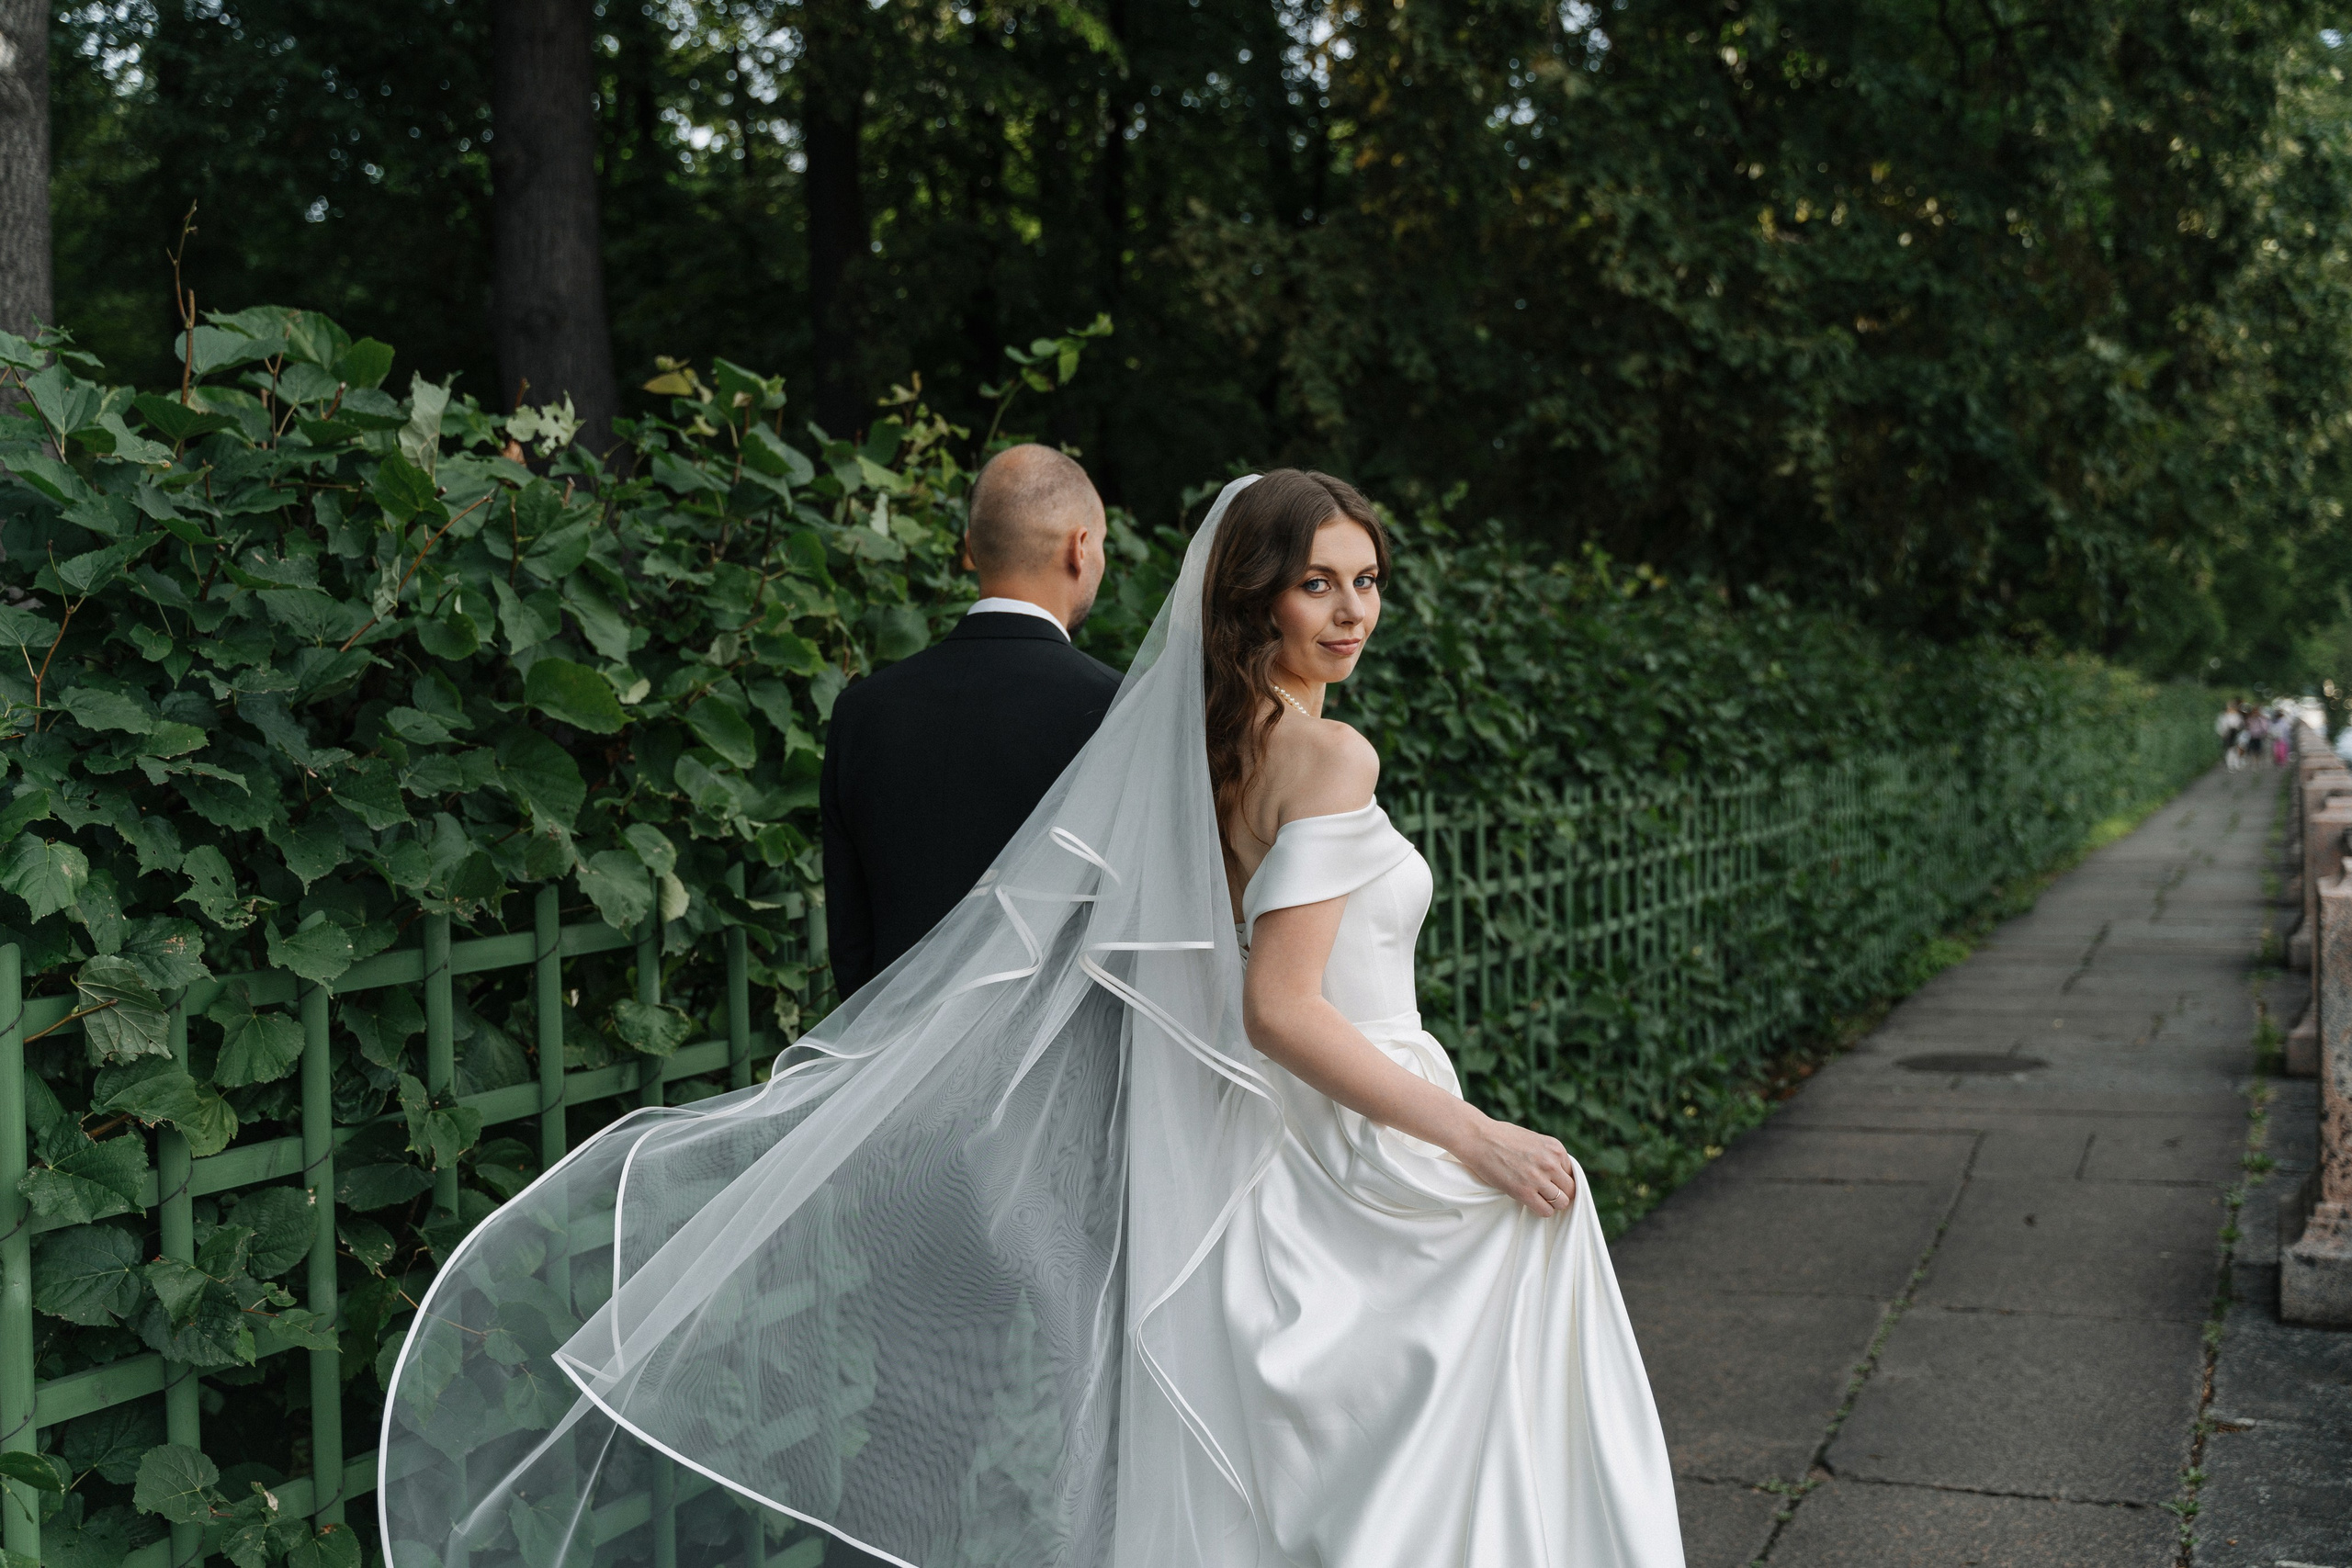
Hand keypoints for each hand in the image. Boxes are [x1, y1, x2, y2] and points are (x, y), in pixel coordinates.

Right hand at [1449, 1112, 1577, 1216]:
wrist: (1478, 1138)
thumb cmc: (1501, 1137)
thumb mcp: (1533, 1139)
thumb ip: (1547, 1154)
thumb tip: (1555, 1171)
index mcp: (1555, 1148)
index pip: (1571, 1172)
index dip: (1561, 1179)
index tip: (1551, 1181)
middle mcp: (1551, 1163)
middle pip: (1570, 1189)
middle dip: (1561, 1192)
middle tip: (1547, 1193)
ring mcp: (1538, 1179)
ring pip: (1561, 1202)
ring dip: (1552, 1203)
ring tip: (1539, 1199)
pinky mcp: (1524, 1192)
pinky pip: (1546, 1211)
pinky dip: (1542, 1210)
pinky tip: (1532, 1203)